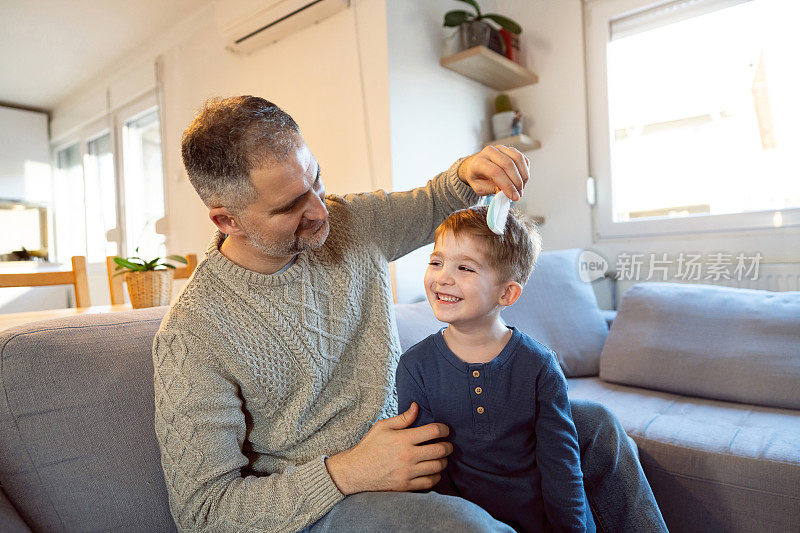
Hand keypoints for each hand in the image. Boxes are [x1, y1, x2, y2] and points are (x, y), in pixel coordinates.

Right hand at [324, 402, 452, 494]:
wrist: (355, 470)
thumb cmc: (369, 446)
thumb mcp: (382, 426)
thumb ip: (403, 418)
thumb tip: (416, 407)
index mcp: (403, 439)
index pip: (433, 431)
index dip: (444, 429)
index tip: (445, 430)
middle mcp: (408, 455)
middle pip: (440, 450)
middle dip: (448, 446)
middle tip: (448, 445)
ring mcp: (407, 472)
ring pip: (437, 467)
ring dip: (443, 461)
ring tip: (441, 457)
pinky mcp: (406, 486)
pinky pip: (429, 482)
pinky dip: (436, 476)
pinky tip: (433, 471)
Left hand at [458, 145, 529, 200]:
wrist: (476, 167)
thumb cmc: (477, 178)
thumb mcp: (480, 188)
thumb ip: (492, 189)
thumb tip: (506, 193)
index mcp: (479, 162)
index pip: (496, 172)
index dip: (507, 185)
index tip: (513, 196)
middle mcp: (490, 152)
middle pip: (508, 164)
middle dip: (517, 182)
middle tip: (518, 194)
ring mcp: (501, 149)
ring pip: (518, 159)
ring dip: (523, 176)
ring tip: (521, 188)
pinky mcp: (510, 150)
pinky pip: (522, 159)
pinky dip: (525, 171)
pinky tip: (522, 180)